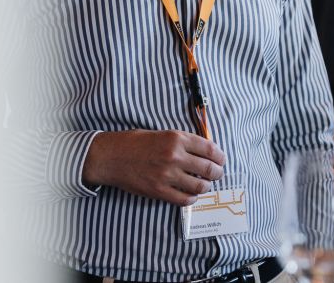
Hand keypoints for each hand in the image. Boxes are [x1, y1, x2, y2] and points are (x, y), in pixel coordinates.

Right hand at [82, 130, 225, 206]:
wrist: (111, 156)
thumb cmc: (136, 142)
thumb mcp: (163, 134)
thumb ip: (184, 142)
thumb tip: (205, 151)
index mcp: (177, 139)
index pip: (210, 149)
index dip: (220, 156)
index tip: (221, 160)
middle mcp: (175, 156)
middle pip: (208, 168)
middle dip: (217, 173)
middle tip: (216, 174)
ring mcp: (167, 175)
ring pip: (199, 186)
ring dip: (206, 186)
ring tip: (204, 184)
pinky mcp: (159, 190)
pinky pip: (184, 199)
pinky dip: (191, 198)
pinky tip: (191, 194)